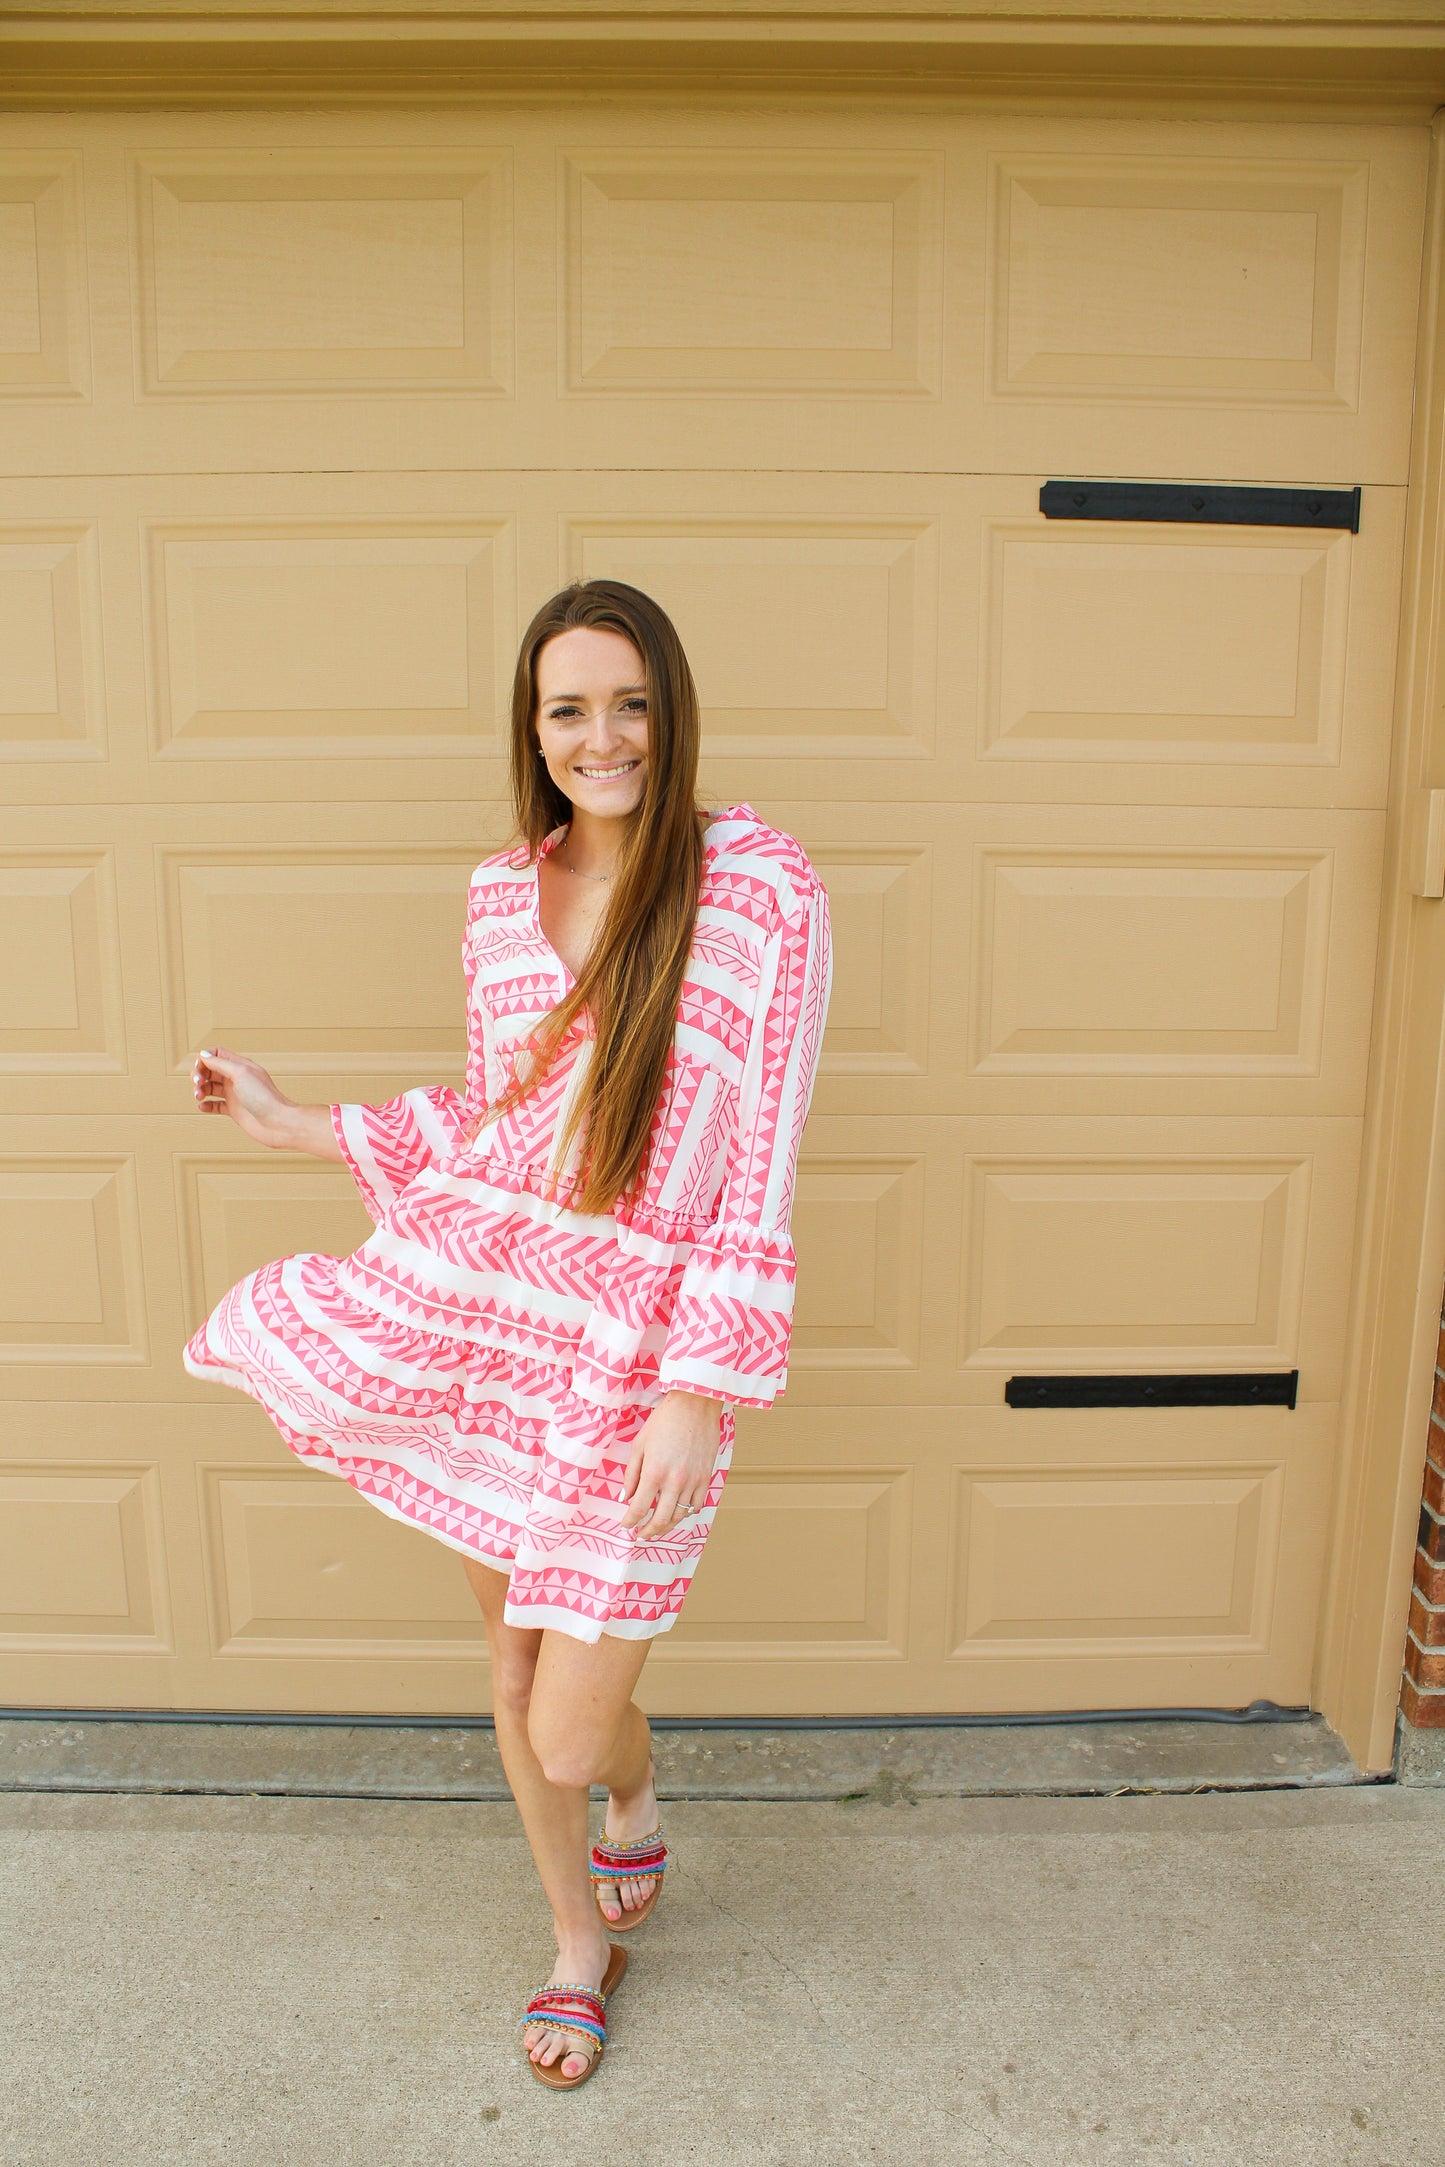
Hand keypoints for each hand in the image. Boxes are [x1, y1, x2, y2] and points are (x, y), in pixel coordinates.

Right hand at [191, 1046, 339, 1158]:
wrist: (278, 1123)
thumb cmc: (264, 1097)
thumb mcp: (241, 1073)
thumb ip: (221, 1063)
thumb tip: (203, 1054)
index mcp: (240, 1066)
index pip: (217, 1054)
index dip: (205, 1058)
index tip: (199, 1068)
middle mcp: (237, 1079)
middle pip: (211, 1070)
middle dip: (200, 1074)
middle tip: (197, 1083)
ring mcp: (235, 1095)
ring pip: (211, 1087)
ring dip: (200, 1089)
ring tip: (198, 1096)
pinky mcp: (234, 1110)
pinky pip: (215, 1105)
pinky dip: (206, 1105)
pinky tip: (202, 1107)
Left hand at [620, 1391, 721, 1541]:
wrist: (695, 1405)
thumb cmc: (665, 1421)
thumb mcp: (639, 1444)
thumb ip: (631, 1474)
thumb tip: (626, 1497)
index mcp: (654, 1472)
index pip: (639, 1508)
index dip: (630, 1521)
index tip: (626, 1525)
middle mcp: (674, 1481)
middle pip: (660, 1519)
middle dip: (648, 1531)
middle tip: (641, 1535)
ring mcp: (693, 1481)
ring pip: (680, 1515)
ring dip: (667, 1526)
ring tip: (657, 1528)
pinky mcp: (706, 1477)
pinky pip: (696, 1504)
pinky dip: (686, 1513)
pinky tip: (677, 1513)